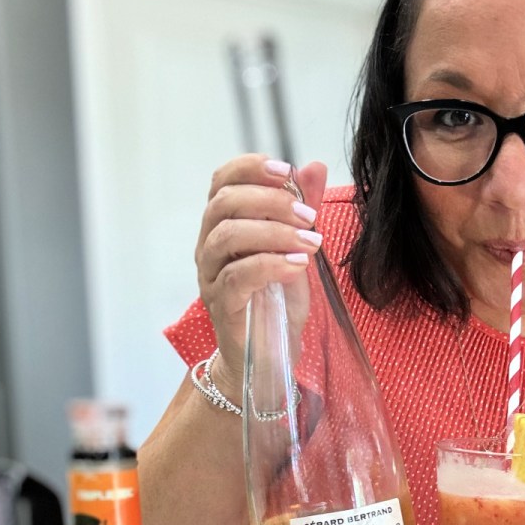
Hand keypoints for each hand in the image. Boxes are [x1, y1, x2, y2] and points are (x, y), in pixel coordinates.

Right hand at [195, 154, 327, 395]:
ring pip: (228, 236)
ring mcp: (211, 277)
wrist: (269, 356)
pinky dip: (271, 264)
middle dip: (270, 201)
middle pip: (224, 204)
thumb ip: (302, 210)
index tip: (286, 169)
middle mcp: (210, 247)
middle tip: (308, 215)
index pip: (222, 181)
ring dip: (274, 232)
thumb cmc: (278, 302)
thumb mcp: (296, 249)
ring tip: (310, 242)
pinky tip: (297, 265)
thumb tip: (315, 167)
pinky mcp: (222, 306)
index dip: (250, 168)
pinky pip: (238, 275)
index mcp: (224, 226)